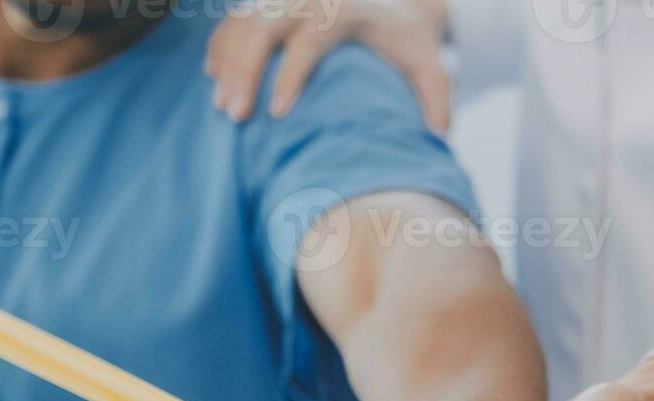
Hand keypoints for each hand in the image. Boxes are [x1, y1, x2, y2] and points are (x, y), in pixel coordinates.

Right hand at [205, 0, 450, 131]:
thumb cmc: (405, 34)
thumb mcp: (428, 58)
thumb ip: (436, 94)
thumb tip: (440, 135)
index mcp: (344, 10)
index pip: (310, 41)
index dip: (290, 76)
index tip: (275, 113)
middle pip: (265, 28)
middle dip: (245, 71)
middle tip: (235, 115)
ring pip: (245, 23)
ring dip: (228, 63)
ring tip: (223, 106)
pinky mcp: (271, 0)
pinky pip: (237, 18)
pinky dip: (222, 44)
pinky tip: (214, 75)